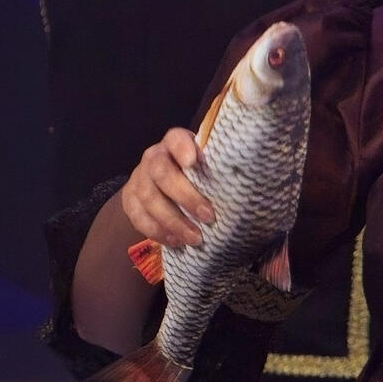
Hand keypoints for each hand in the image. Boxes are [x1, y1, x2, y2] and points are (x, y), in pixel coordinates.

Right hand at [120, 127, 215, 252]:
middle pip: (161, 172)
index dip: (182, 148)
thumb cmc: (196, 176)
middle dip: (185, 196)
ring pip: (148, 197)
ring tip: (195, 238)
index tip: (193, 162)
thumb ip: (219, 171)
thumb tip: (254, 188)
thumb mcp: (207, 167)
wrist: (159, 185)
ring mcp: (138, 178)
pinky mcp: (128, 199)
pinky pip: (138, 216)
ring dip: (172, 220)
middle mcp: (153, 157)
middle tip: (208, 217)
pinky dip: (156, 231)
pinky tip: (175, 242)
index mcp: (174, 143)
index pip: (175, 139)